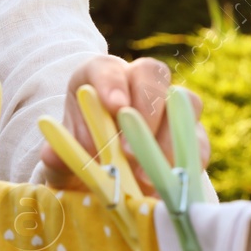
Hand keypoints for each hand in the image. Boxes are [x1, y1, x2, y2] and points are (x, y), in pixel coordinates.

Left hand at [38, 55, 210, 194]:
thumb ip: (57, 157)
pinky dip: (189, 159)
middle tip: (129, 151)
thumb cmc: (80, 156)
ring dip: (169, 138)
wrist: (104, 173)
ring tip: (148, 176)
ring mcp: (168, 105)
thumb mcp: (61, 158)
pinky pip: (198, 138)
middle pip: (152, 75)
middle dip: (145, 111)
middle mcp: (137, 82)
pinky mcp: (190, 133)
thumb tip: (52, 154)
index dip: (112, 83)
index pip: (106, 68)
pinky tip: (174, 182)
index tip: (114, 106)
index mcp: (99, 78)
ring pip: (184, 102)